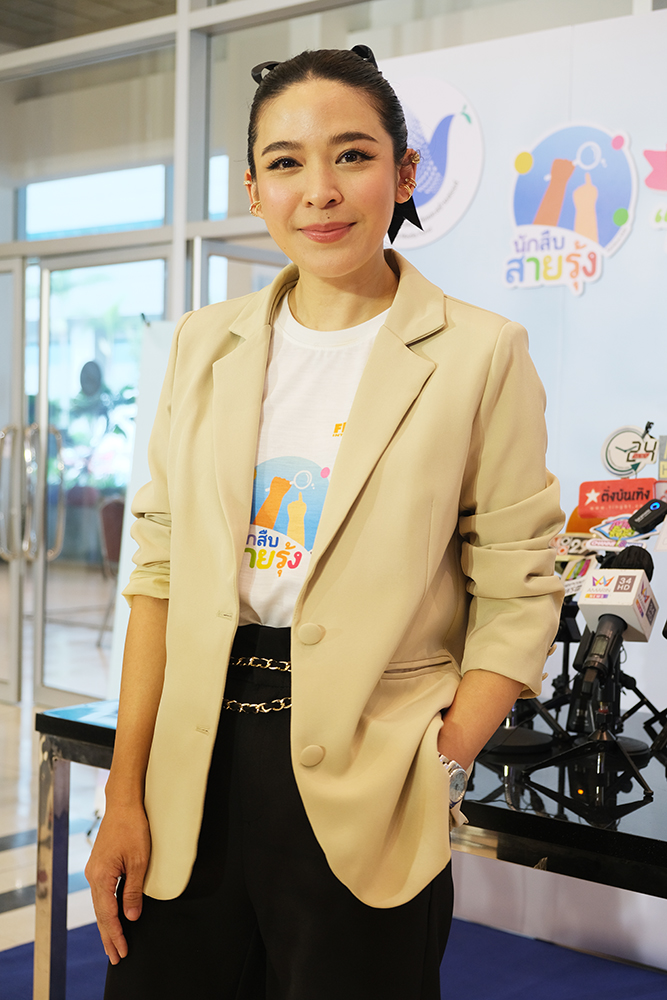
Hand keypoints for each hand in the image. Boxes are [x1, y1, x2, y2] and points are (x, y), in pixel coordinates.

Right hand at [85, 803, 150, 964]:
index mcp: (101, 877)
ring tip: (113, 944)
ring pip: (100, 905)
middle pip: (100, 914)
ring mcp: (94, 871)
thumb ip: (133, 891)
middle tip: (116, 958)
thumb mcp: (139, 862)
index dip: (116, 935)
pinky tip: (111, 917)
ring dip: (107, 926)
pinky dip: (106, 910)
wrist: (123, 804)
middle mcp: (93, 876)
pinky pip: (102, 894)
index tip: (122, 951)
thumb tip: (131, 917)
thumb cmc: (134, 828)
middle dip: (109, 937)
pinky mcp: (99, 865)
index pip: (108, 915)